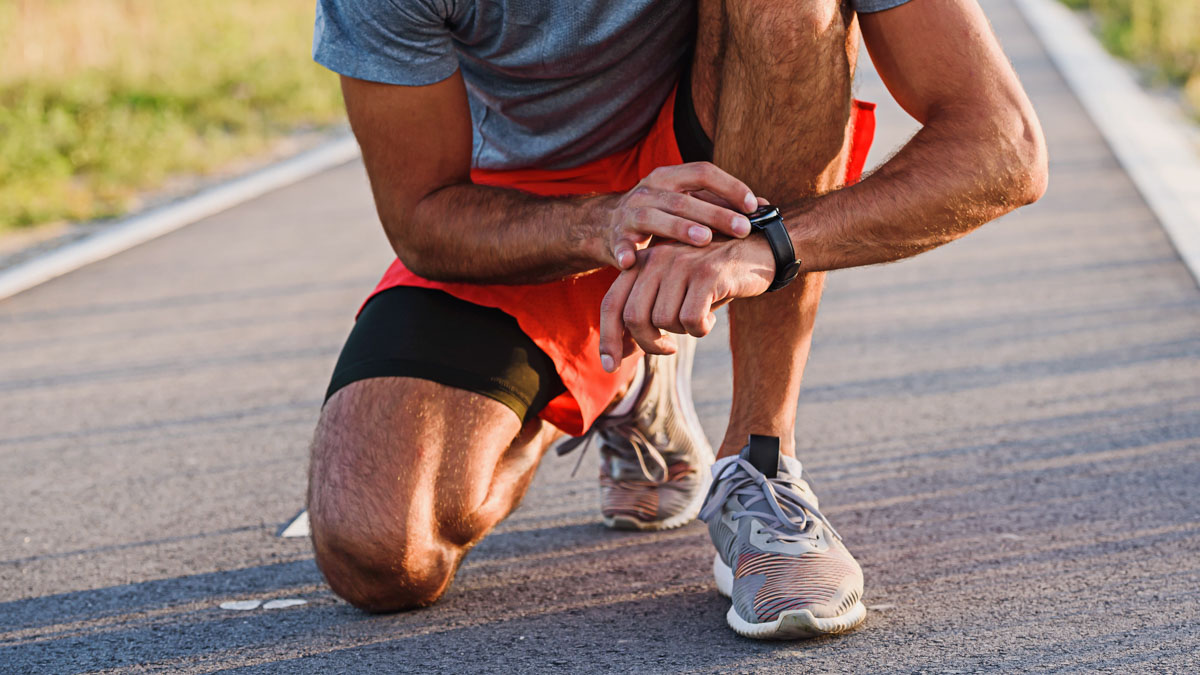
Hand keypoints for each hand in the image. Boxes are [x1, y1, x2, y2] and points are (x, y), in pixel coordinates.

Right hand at [595, 162, 759, 268]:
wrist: (607, 225)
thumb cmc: (661, 214)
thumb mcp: (688, 202)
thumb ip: (721, 202)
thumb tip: (764, 207)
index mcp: (670, 176)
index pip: (702, 172)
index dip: (729, 186)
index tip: (752, 206)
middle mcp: (649, 189)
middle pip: (684, 199)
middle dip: (715, 214)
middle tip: (742, 229)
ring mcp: (630, 213)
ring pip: (655, 217)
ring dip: (679, 228)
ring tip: (703, 240)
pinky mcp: (615, 237)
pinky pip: (620, 244)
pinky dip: (625, 251)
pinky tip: (633, 261)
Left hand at [598, 236, 775, 369]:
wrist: (758, 250)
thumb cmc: (710, 279)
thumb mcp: (673, 290)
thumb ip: (645, 311)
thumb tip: (621, 351)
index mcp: (642, 262)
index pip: (611, 304)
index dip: (608, 339)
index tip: (611, 366)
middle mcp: (657, 258)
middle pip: (634, 317)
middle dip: (649, 344)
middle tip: (669, 349)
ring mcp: (682, 263)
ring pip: (664, 321)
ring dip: (682, 332)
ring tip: (698, 318)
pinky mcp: (707, 273)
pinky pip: (691, 320)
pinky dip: (701, 329)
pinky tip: (712, 318)